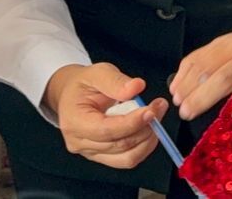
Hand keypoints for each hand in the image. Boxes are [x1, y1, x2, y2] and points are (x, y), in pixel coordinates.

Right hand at [43, 63, 170, 168]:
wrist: (72, 95)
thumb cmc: (83, 84)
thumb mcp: (97, 73)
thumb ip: (116, 81)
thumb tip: (137, 87)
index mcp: (74, 121)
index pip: (106, 130)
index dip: (132, 123)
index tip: (151, 110)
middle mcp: (79, 142)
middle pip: (119, 145)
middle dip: (145, 127)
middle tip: (159, 107)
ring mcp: (90, 153)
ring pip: (127, 157)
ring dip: (147, 139)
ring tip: (156, 117)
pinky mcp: (102, 157)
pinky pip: (127, 159)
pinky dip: (143, 146)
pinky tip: (149, 129)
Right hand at [170, 24, 231, 120]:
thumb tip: (224, 114)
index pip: (222, 77)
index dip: (202, 97)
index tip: (188, 113)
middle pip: (206, 68)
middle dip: (189, 90)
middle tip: (180, 109)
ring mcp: (231, 37)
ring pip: (199, 58)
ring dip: (184, 79)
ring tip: (176, 97)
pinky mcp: (225, 36)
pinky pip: (200, 51)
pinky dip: (187, 67)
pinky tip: (180, 80)